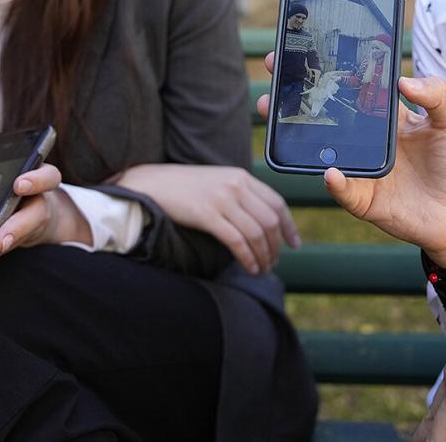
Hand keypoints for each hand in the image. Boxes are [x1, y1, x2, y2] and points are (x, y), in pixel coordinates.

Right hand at [116, 164, 300, 273]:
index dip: (289, 226)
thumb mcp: (217, 181)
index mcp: (241, 176)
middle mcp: (236, 185)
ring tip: (262, 270)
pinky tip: (250, 267)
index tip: (293, 243)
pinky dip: (248, 257)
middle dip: (276, 246)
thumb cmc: (183, 187)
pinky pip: (237, 241)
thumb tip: (259, 220)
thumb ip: (239, 193)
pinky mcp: (207, 214)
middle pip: (269, 220)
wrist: (151, 183)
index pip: (277, 202)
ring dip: (263, 255)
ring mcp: (222, 199)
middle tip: (274, 262)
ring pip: (256, 233)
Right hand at [258, 52, 445, 268]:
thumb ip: (437, 95)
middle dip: (296, 92)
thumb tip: (404, 80)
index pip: (352, 85)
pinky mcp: (362, 198)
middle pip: (325, 112)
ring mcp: (359, 167)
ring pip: (319, 147)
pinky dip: (336, 182)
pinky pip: (343, 189)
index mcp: (384, 116)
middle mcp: (365, 139)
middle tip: (275, 71)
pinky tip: (330, 171)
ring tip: (273, 111)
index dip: (331, 67)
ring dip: (295, 130)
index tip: (309, 47)